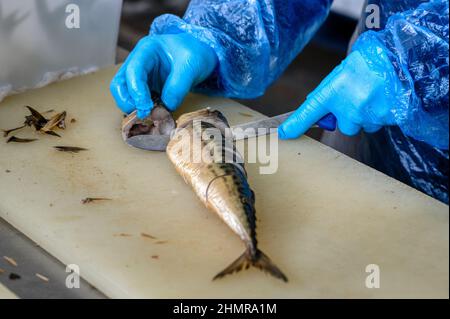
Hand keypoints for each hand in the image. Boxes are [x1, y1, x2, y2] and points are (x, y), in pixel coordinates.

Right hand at [110, 33, 217, 118]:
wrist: (201, 53)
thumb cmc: (195, 53)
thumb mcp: (191, 66)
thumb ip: (178, 86)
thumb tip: (166, 107)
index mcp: (147, 50)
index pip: (132, 71)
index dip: (136, 91)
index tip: (146, 107)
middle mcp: (138, 62)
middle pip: (119, 84)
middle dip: (127, 101)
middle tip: (144, 114)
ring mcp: (141, 76)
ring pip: (124, 95)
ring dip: (134, 108)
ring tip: (151, 116)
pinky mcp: (147, 89)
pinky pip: (138, 102)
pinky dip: (143, 110)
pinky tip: (156, 115)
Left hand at [278, 50, 396, 138]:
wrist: (398, 56)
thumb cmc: (366, 62)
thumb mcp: (340, 74)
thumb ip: (328, 92)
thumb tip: (316, 108)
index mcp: (333, 93)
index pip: (308, 113)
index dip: (295, 125)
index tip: (284, 134)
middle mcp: (348, 108)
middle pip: (345, 127)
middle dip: (350, 117)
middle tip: (359, 97)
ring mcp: (367, 115)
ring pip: (364, 125)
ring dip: (367, 115)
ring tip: (374, 94)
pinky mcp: (385, 119)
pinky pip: (379, 122)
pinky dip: (381, 113)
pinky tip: (384, 97)